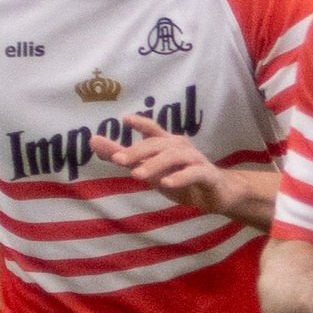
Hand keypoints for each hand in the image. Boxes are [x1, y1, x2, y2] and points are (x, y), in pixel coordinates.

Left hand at [91, 112, 248, 219]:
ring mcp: (196, 160)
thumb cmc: (183, 179)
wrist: (219, 194)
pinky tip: (166, 184)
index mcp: (168, 144)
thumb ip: (123, 156)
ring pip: (173, 157)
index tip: (123, 119)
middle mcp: (182, 147)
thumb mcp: (151, 170)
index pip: (153, 129)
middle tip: (117, 160)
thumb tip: (93, 141)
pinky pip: (193, 173)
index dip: (140, 123)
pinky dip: (179, 177)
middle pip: (158, 144)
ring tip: (136, 174)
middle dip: (137, 151)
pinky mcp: (207, 175)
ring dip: (154, 164)